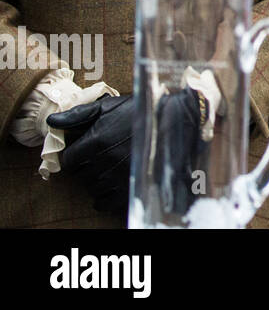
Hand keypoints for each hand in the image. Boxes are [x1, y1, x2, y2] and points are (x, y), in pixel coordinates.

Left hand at [48, 90, 204, 216]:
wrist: (174, 121)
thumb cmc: (140, 111)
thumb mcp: (109, 106)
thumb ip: (78, 115)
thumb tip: (52, 122)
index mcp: (96, 141)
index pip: (69, 160)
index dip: (74, 156)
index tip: (82, 153)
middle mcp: (104, 161)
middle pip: (80, 175)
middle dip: (85, 168)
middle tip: (97, 159)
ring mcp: (117, 176)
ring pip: (92, 188)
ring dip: (95, 181)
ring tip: (107, 170)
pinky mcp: (129, 187)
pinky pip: (104, 202)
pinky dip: (103, 198)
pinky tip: (110, 186)